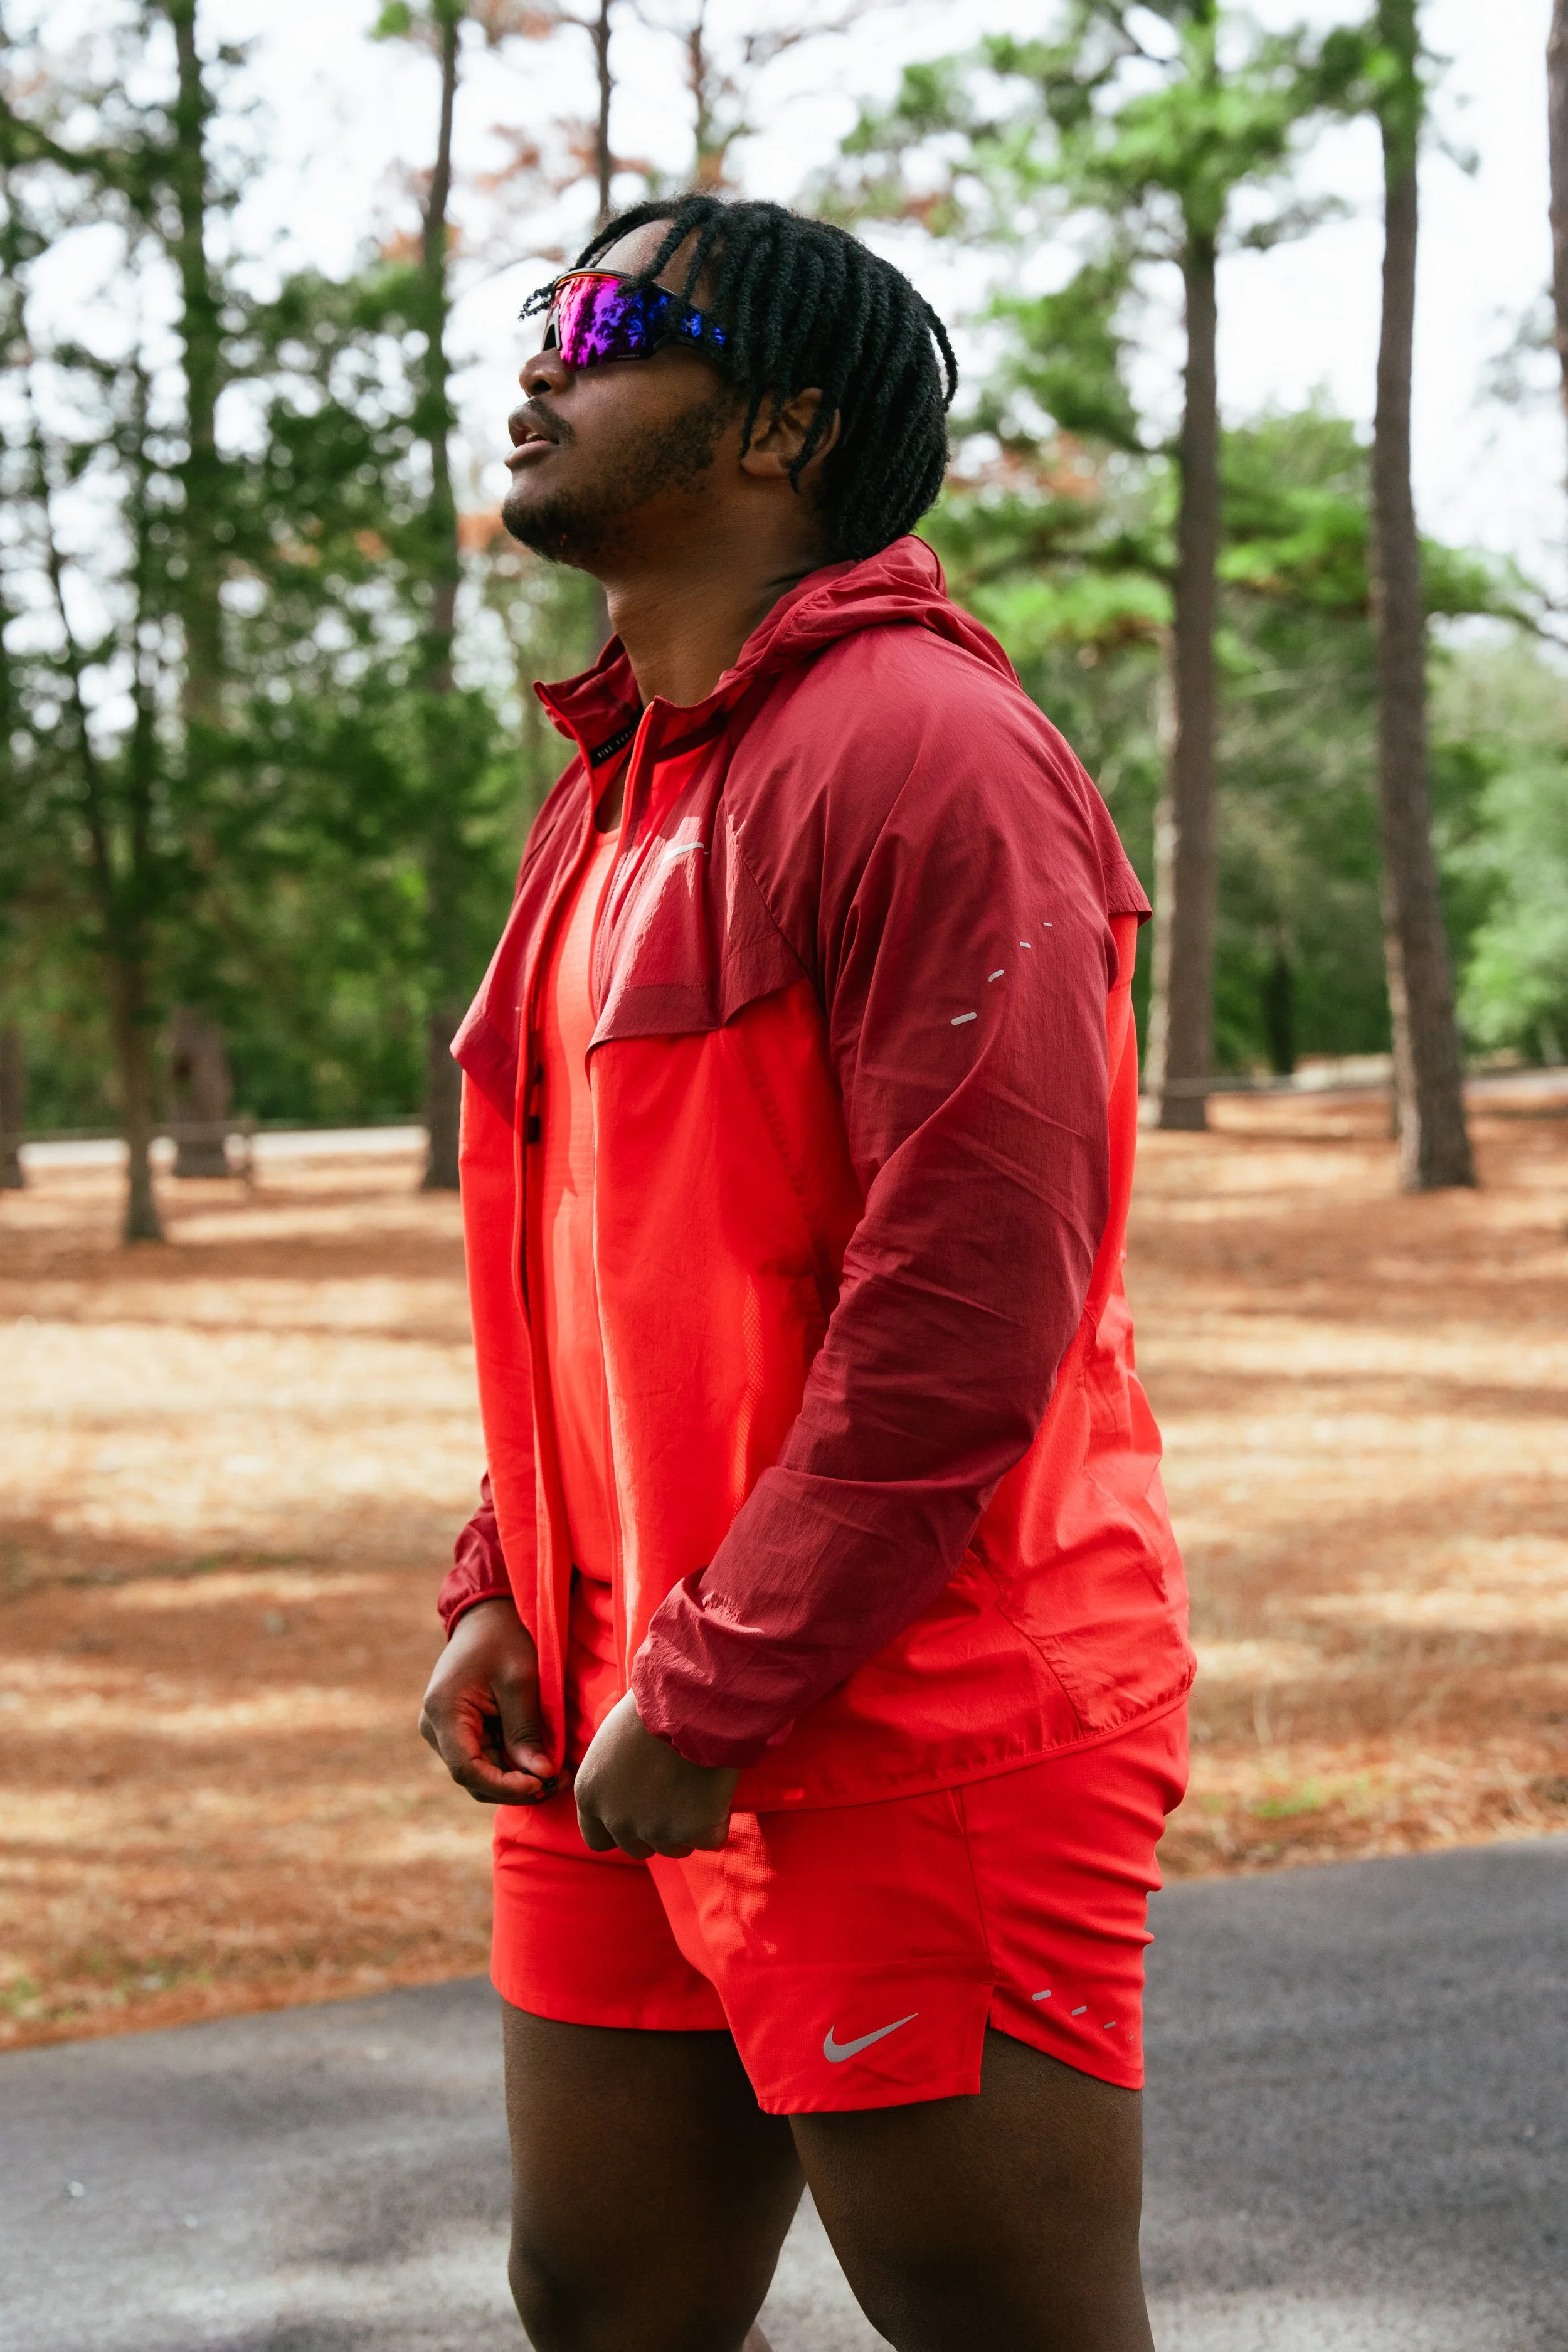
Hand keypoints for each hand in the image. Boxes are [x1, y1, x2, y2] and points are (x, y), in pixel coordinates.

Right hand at [419, 1598, 556, 1805]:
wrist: (486, 1617)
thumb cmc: (504, 1639)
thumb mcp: (521, 1679)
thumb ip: (526, 1729)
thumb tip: (541, 1775)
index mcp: (444, 1712)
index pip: (467, 1770)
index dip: (504, 1786)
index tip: (541, 1783)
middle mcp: (435, 1728)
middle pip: (474, 1778)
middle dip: (516, 1788)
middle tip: (560, 1781)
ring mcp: (443, 1732)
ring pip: (480, 1774)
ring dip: (516, 1781)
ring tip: (556, 1773)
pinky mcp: (458, 1731)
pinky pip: (484, 1760)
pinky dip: (511, 1767)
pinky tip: (541, 1762)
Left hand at [575, 1690, 737, 1859]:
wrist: (691, 1698)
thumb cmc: (652, 1705)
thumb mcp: (612, 1741)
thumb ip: (613, 1777)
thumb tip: (629, 1789)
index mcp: (590, 1794)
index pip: (597, 1838)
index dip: (619, 1829)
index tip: (638, 1814)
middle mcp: (617, 1819)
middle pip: (637, 1848)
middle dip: (656, 1829)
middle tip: (676, 1796)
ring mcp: (656, 1829)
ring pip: (675, 1846)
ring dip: (688, 1825)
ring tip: (698, 1786)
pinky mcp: (695, 1830)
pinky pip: (712, 1839)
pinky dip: (719, 1819)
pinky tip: (717, 1788)